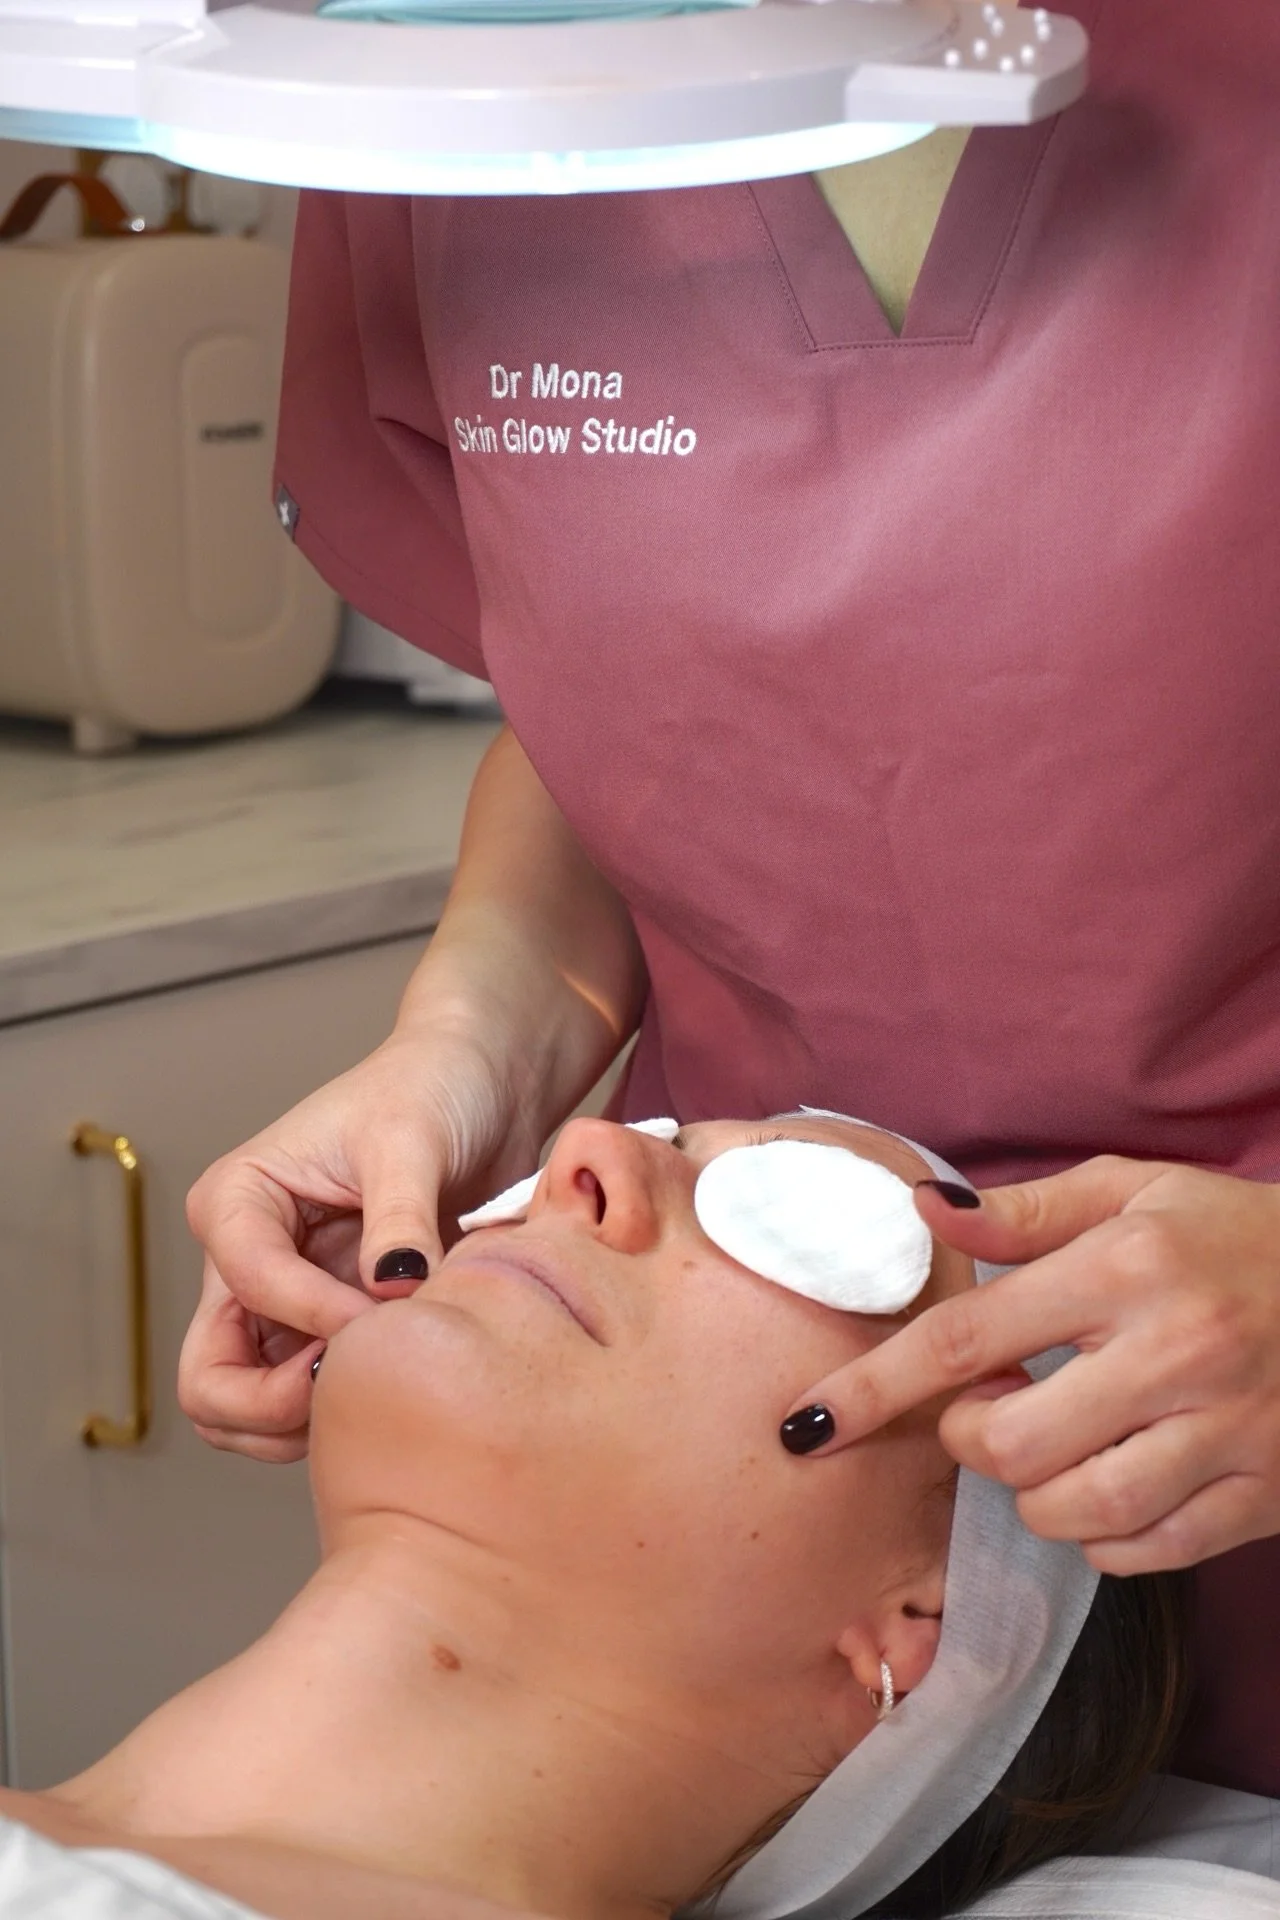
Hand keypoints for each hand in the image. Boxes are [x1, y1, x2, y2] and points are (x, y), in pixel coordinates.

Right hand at [180, 1026, 542, 1461]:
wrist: (483, 1088)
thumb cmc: (432, 1087)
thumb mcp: (412, 1139)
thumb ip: (399, 1218)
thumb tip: (391, 1289)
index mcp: (237, 1201)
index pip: (251, 1287)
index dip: (319, 1316)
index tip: (391, 1311)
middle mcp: (243, 1260)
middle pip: (210, 1381)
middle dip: (277, 1405)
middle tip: (360, 1385)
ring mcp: (283, 1304)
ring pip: (250, 1412)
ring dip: (308, 1421)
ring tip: (388, 1382)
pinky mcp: (328, 1331)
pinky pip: (309, 1404)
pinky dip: (344, 1412)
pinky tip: (403, 1381)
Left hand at [783, 1157, 1279, 1573]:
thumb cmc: (1235, 1235)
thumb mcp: (1135, 1191)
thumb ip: (1024, 1213)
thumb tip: (920, 1213)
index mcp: (1128, 1268)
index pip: (967, 1339)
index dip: (875, 1387)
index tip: (808, 1422)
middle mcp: (1176, 1354)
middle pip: (1010, 1444)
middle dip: (968, 1439)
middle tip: (987, 1406)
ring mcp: (1226, 1435)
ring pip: (1073, 1512)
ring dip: (1032, 1493)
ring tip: (1048, 1443)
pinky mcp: (1261, 1498)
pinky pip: (1141, 1552)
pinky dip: (1099, 1536)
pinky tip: (1107, 1480)